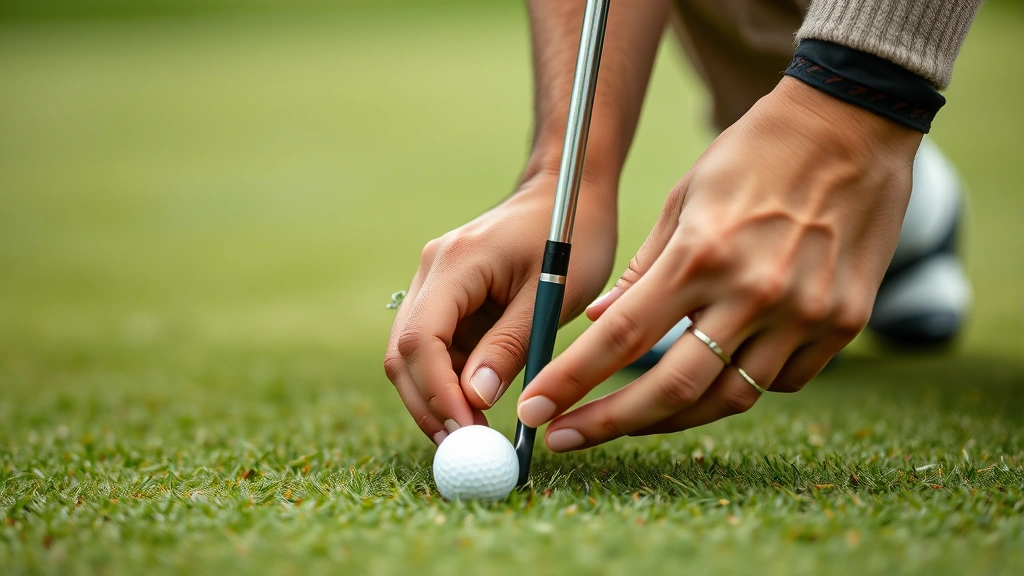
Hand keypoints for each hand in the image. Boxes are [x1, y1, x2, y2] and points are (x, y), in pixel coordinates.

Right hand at [384, 168, 617, 444]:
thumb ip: (511, 345)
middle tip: (464, 450)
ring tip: (472, 438)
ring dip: (435, 399)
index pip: (420, 340)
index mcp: (455, 264)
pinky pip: (433, 348)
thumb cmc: (570, 236)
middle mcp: (431, 272)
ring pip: (412, 355)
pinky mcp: (446, 297)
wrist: (566, 191)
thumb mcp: (552, 294)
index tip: (467, 433)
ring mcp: (434, 284)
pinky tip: (474, 409)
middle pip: (403, 353)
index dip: (437, 393)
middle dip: (428, 406)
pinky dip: (447, 382)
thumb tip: (474, 399)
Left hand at [516, 77, 923, 450]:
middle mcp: (753, 292)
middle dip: (607, 424)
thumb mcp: (685, 198)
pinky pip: (781, 381)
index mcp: (701, 255)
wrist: (854, 125)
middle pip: (671, 389)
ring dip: (671, 418)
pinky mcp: (844, 323)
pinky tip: (713, 377)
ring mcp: (804, 314)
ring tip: (630, 419)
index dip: (571, 382)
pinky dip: (739, 386)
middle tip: (563, 438)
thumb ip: (643, 271)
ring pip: (728, 399)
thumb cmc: (755, 153)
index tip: (535, 411)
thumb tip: (597, 323)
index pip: (620, 338)